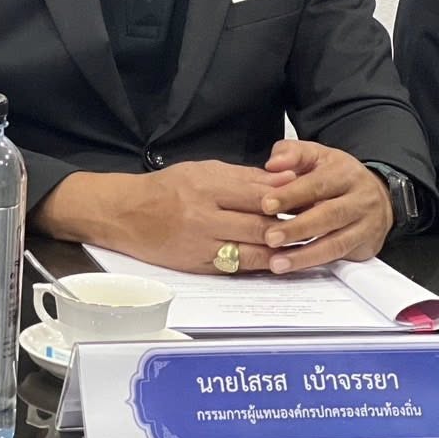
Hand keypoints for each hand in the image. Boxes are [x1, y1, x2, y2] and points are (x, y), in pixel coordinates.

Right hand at [97, 160, 295, 272]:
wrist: (124, 214)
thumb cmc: (165, 188)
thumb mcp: (202, 170)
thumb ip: (244, 176)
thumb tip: (286, 180)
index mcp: (206, 187)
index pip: (258, 194)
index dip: (288, 199)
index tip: (309, 200)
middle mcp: (204, 217)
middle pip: (260, 225)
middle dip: (290, 227)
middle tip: (313, 226)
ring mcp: (201, 244)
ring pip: (254, 251)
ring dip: (281, 250)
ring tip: (300, 245)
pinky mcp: (198, 265)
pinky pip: (238, 268)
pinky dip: (260, 264)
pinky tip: (275, 260)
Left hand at [258, 140, 392, 272]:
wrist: (377, 194)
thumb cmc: (335, 175)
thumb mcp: (315, 155)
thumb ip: (291, 154)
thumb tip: (273, 163)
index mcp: (344, 173)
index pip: (317, 184)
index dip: (291, 194)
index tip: (266, 205)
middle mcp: (360, 199)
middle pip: (329, 215)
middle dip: (297, 228)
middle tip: (269, 238)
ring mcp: (367, 225)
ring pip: (336, 242)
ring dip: (305, 255)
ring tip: (277, 262)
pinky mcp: (367, 245)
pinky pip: (340, 257)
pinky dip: (315, 263)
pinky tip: (294, 267)